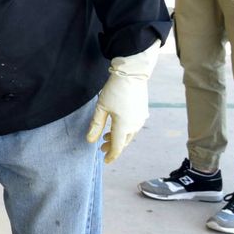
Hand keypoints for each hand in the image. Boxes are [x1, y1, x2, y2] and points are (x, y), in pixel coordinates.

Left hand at [85, 42, 159, 163]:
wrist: (132, 73)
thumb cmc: (115, 90)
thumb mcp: (101, 107)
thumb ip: (95, 125)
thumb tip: (90, 141)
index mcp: (124, 127)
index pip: (118, 147)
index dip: (111, 155)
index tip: (105, 161)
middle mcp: (135, 125)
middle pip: (124, 142)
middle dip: (113, 146)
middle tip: (102, 147)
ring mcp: (140, 118)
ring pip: (129, 134)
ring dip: (118, 137)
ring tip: (107, 136)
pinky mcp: (142, 111)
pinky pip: (133, 126)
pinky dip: (124, 130)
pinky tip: (117, 125)